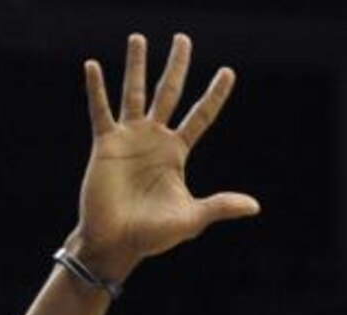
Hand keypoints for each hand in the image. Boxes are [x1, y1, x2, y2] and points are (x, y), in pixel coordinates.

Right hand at [68, 33, 259, 281]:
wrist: (116, 243)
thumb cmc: (153, 235)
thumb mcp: (191, 218)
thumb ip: (220, 205)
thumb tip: (255, 206)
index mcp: (176, 153)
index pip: (200, 116)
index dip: (214, 95)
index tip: (228, 72)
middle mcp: (154, 140)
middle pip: (169, 93)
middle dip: (177, 66)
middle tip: (183, 39)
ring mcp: (129, 139)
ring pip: (134, 93)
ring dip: (136, 66)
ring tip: (138, 38)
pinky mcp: (106, 145)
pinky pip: (100, 111)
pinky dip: (96, 89)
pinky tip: (92, 65)